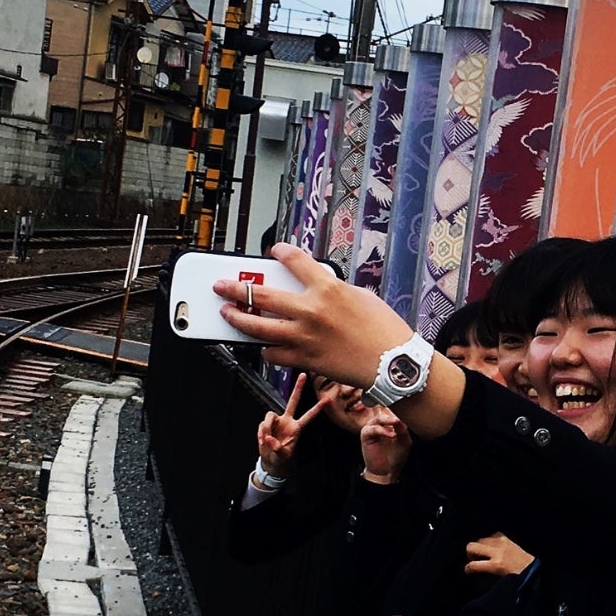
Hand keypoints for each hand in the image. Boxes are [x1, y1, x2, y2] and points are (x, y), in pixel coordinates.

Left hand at [216, 245, 415, 387]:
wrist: (393, 363)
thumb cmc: (384, 330)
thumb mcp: (361, 297)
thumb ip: (333, 290)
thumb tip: (315, 288)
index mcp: (328, 288)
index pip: (295, 260)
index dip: (280, 252)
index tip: (274, 252)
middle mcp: (311, 310)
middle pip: (261, 295)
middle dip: (236, 288)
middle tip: (222, 286)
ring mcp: (304, 336)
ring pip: (258, 327)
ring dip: (238, 319)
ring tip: (227, 314)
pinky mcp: (305, 359)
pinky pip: (274, 353)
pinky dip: (266, 348)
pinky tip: (263, 344)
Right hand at [256, 375, 327, 477]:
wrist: (271, 460)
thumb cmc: (280, 457)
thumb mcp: (282, 455)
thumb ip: (278, 448)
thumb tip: (270, 439)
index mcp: (296, 428)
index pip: (308, 416)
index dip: (317, 408)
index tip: (327, 400)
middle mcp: (287, 421)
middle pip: (293, 401)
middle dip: (297, 388)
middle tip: (303, 376)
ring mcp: (276, 421)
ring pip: (270, 415)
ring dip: (267, 427)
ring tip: (266, 439)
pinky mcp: (266, 425)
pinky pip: (262, 425)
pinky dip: (261, 433)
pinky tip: (262, 441)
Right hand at [360, 405, 411, 481]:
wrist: (387, 471)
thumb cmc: (396, 456)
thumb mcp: (404, 440)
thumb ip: (402, 428)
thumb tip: (401, 417)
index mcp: (390, 422)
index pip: (393, 408)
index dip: (399, 406)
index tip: (408, 405)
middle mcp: (381, 422)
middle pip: (384, 408)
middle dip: (392, 408)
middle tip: (401, 411)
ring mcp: (373, 427)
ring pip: (379, 417)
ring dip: (389, 419)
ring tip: (397, 422)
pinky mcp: (366, 434)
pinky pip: (373, 428)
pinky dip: (383, 430)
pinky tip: (392, 435)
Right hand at [464, 533, 533, 576]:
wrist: (534, 568)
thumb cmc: (518, 577)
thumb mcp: (501, 580)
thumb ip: (487, 574)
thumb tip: (475, 573)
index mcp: (496, 565)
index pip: (473, 565)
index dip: (467, 569)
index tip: (468, 571)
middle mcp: (497, 552)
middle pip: (472, 547)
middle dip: (469, 554)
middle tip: (473, 560)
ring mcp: (502, 543)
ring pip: (480, 539)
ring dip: (479, 547)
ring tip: (483, 554)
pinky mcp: (507, 538)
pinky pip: (492, 535)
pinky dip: (489, 541)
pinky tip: (492, 547)